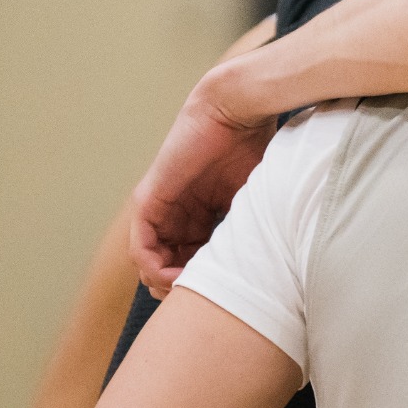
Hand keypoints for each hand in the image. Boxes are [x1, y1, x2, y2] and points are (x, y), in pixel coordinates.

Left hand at [129, 82, 275, 295]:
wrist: (236, 109)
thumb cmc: (254, 143)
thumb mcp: (255, 197)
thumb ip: (249, 227)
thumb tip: (265, 266)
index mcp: (201, 211)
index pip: (193, 256)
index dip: (206, 277)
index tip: (222, 290)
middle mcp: (177, 211)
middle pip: (170, 263)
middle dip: (183, 285)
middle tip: (200, 299)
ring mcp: (161, 207)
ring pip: (151, 261)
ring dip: (167, 281)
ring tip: (188, 291)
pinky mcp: (149, 200)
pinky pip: (141, 246)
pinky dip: (154, 266)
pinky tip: (175, 275)